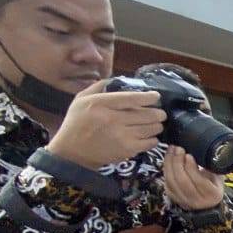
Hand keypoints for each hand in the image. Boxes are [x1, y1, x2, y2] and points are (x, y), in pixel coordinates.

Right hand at [47, 81, 164, 168]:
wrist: (72, 152)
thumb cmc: (77, 123)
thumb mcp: (81, 99)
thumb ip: (99, 87)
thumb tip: (121, 80)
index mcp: (100, 104)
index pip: (131, 98)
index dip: (148, 97)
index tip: (156, 96)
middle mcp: (112, 119)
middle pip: (147, 114)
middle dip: (158, 113)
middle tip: (160, 113)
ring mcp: (121, 135)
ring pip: (152, 128)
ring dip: (157, 125)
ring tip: (155, 124)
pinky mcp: (127, 149)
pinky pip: (150, 142)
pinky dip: (153, 138)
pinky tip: (148, 136)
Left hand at [164, 145, 224, 210]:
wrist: (208, 198)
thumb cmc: (214, 183)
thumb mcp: (218, 174)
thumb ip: (212, 165)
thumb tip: (202, 150)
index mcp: (213, 194)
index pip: (199, 181)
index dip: (191, 167)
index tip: (188, 155)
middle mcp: (198, 201)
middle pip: (183, 181)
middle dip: (178, 162)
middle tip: (178, 148)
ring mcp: (185, 201)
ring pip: (172, 181)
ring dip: (169, 163)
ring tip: (172, 150)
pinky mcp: (174, 197)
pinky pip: (167, 182)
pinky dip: (166, 168)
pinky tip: (168, 158)